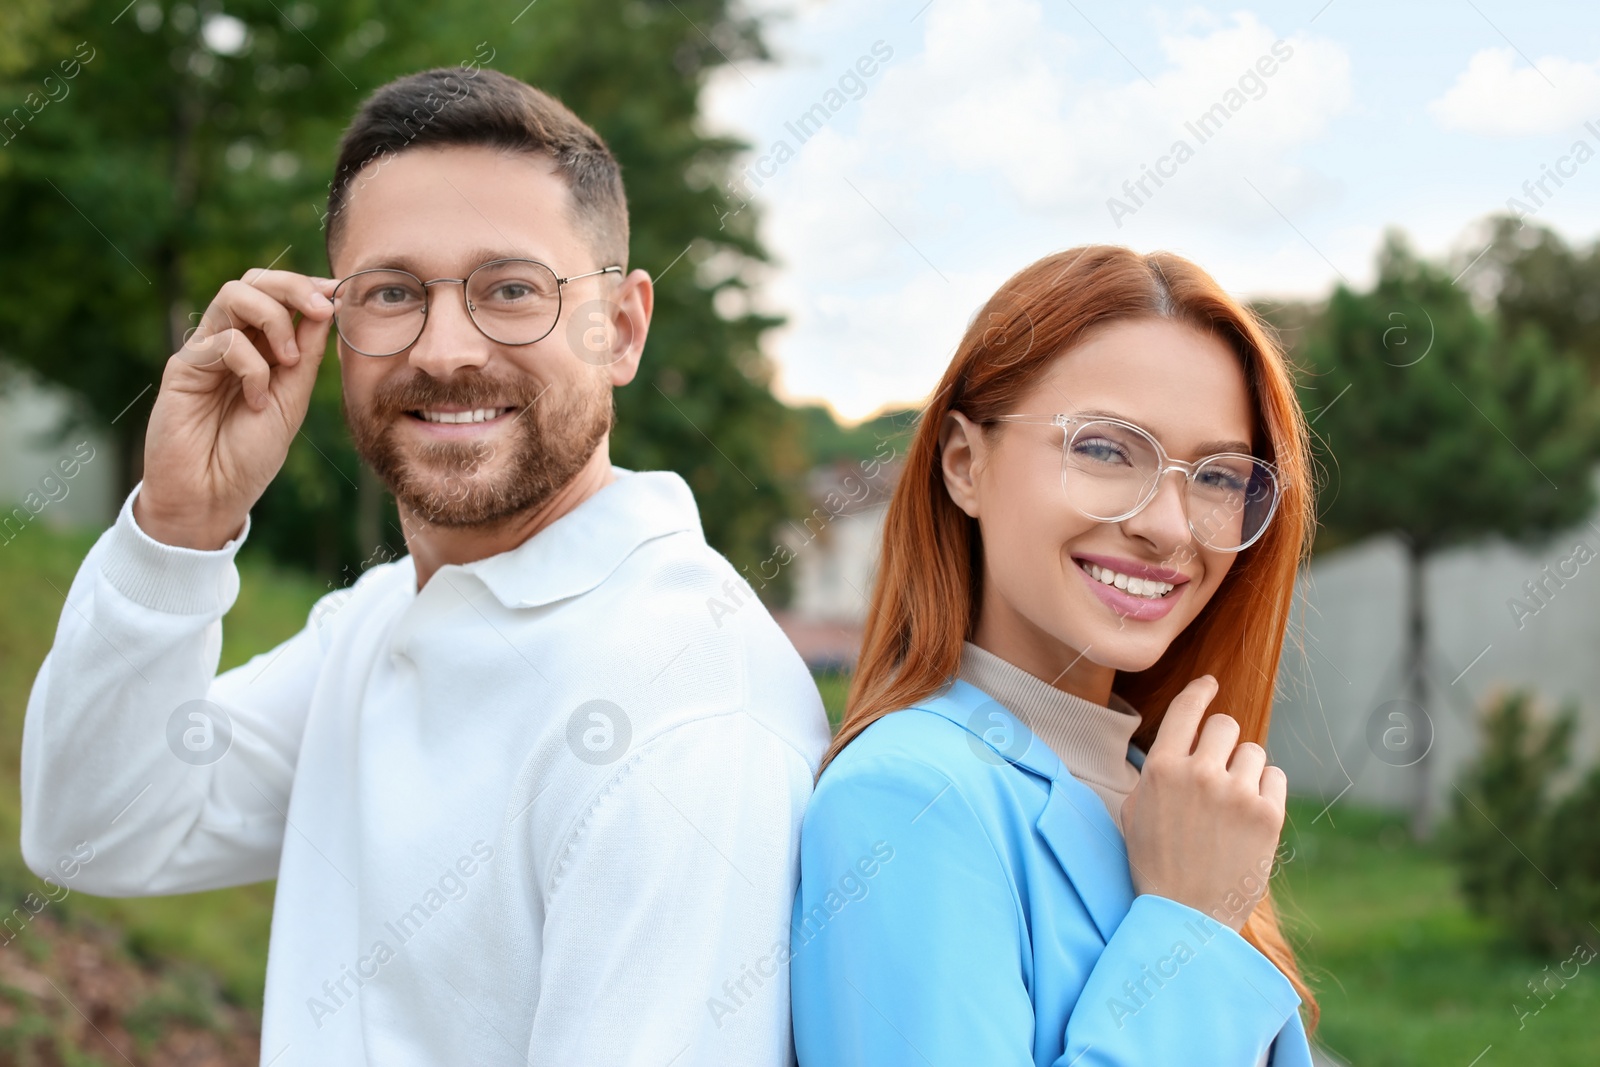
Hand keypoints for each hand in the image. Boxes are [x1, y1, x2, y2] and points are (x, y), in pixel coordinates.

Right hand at [133, 268, 336, 549]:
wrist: (212, 496)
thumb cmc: (250, 454)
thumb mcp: (292, 400)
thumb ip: (306, 356)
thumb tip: (326, 308)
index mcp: (260, 347)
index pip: (278, 294)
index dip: (308, 286)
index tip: (340, 293)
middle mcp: (230, 341)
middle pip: (254, 280)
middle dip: (293, 286)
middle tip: (322, 309)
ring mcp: (205, 351)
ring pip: (234, 294)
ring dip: (274, 319)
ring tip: (290, 360)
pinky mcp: (183, 367)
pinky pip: (223, 340)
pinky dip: (252, 367)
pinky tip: (256, 400)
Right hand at [1118, 675, 1286, 931]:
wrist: (1186, 916)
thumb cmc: (1156, 865)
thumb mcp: (1135, 811)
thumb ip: (1155, 772)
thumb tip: (1177, 743)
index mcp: (1161, 769)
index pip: (1186, 710)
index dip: (1200, 692)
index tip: (1210, 684)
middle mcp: (1199, 773)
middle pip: (1226, 725)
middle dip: (1222, 742)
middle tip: (1219, 769)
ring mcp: (1236, 793)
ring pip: (1253, 752)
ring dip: (1244, 770)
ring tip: (1231, 805)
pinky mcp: (1268, 815)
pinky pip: (1275, 777)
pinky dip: (1265, 791)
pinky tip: (1249, 817)